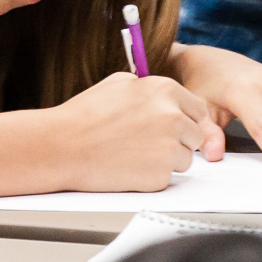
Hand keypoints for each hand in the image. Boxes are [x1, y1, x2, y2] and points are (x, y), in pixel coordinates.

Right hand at [51, 71, 222, 191]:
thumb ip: (149, 88)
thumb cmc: (84, 116)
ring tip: (135, 153)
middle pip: (196, 135)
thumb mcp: (119, 84)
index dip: (185, 118)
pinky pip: (167, 177)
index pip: (198, 109)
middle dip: (179, 140)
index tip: (175, 125)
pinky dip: (152, 175)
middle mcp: (173, 118)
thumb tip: (162, 96)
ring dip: (167, 159)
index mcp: (166, 91)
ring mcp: (169, 149)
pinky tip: (129, 166)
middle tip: (151, 142)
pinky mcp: (160, 176)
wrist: (63, 146)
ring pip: (185, 159)